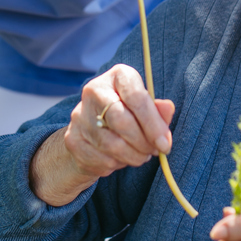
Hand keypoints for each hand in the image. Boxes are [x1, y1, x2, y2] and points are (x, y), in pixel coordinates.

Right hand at [30, 64, 175, 205]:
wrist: (91, 134)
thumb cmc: (127, 116)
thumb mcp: (145, 110)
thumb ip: (158, 111)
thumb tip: (168, 108)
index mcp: (117, 76)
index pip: (136, 96)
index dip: (153, 123)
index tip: (165, 144)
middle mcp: (94, 91)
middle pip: (122, 121)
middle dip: (143, 142)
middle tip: (155, 151)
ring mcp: (80, 115)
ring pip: (112, 144)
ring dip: (134, 156)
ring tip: (141, 155)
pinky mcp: (72, 139)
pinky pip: (101, 158)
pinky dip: (117, 164)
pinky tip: (122, 158)